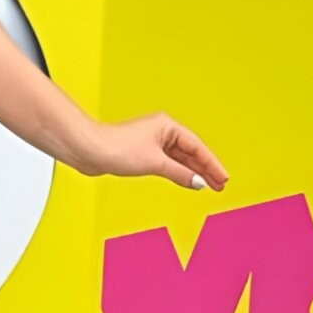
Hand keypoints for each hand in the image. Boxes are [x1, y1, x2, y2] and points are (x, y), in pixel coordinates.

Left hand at [80, 114, 228, 191]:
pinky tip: (186, 181)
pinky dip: (178, 173)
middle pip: (190, 152)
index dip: (211, 164)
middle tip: (219, 185)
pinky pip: (167, 163)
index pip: (197, 147)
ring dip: (192, 172)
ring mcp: (151, 143)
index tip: (223, 177)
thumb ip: (179, 173)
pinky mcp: (141, 154)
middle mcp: (161, 132)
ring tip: (208, 186)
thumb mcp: (154, 163)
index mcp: (167, 126)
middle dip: (205, 169)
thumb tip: (197, 182)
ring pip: (179, 159)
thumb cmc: (116, 148)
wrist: (89, 150)